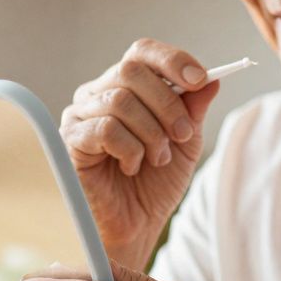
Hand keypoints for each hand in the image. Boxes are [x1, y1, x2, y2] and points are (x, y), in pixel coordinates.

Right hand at [60, 39, 221, 266]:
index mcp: (124, 87)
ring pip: (120, 100)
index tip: (200, 79)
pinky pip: (105, 128)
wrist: (135, 228)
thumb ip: (193, 110)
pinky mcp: (69, 141)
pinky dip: (129, 149)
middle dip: (167, 103)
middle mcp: (97, 95)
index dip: (172, 60)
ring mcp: (79, 116)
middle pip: (131, 70)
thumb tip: (211, 79)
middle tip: (182, 135)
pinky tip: (131, 167)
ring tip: (157, 159)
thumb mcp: (184, 143)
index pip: (142, 52)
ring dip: (151, 133)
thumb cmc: (154, 185)